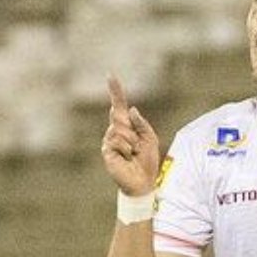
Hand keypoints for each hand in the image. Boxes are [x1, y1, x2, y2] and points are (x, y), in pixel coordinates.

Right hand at [101, 74, 160, 196]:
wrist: (142, 180)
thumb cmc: (147, 160)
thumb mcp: (150, 138)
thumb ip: (141, 123)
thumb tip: (131, 109)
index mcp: (127, 125)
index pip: (119, 105)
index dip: (115, 91)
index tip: (110, 75)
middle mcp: (115, 130)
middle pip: (120, 117)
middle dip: (133, 131)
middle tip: (137, 147)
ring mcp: (109, 140)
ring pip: (120, 130)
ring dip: (131, 143)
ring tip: (132, 154)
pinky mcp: (106, 150)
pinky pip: (117, 141)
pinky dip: (126, 150)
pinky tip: (127, 158)